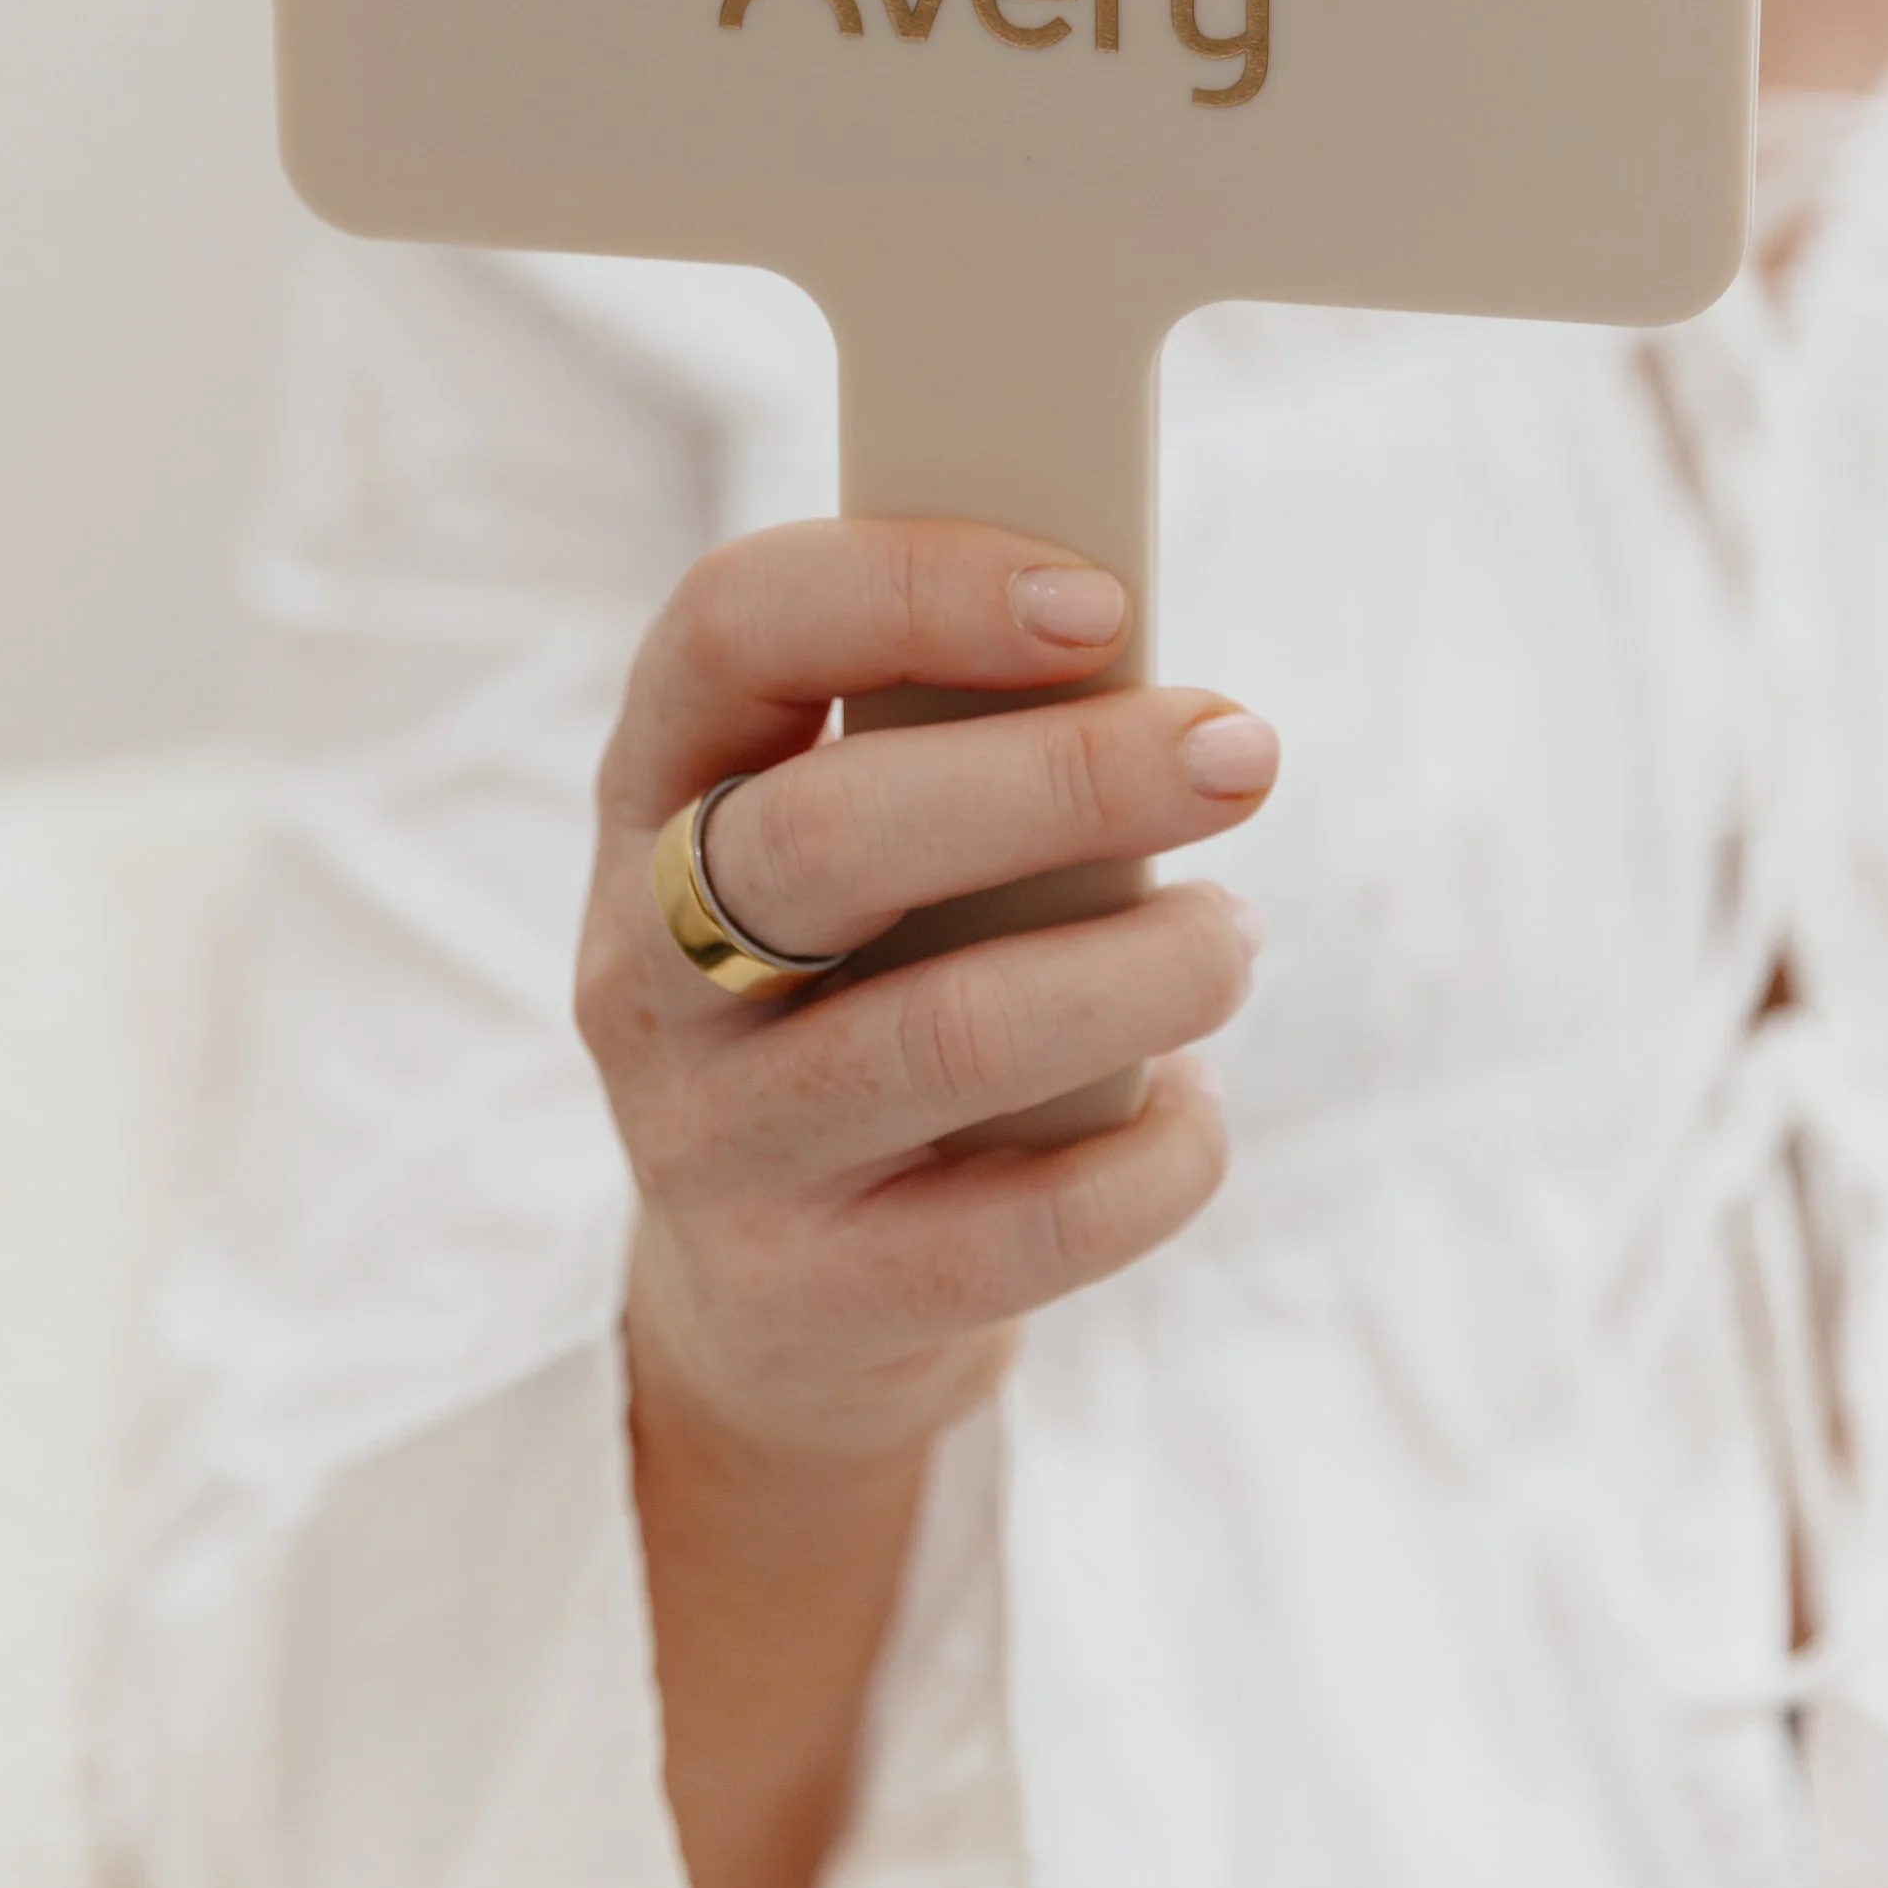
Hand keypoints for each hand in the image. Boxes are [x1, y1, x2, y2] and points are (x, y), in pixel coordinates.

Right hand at [576, 514, 1275, 1467]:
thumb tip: (1170, 696)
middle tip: (1242, 754)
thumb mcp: (867, 851)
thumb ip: (958, 751)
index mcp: (654, 789)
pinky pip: (1024, 1223)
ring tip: (1228, 939)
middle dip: (1069, 776)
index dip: (913, 587)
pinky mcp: (802, 1295)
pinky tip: (1191, 1106)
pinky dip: (1156, 1151)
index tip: (1103, 600)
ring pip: (950, 1031)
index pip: (734, 627)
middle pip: (832, 834)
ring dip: (1145, 969)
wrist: (774, 1301)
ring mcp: (707, 1142)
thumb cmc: (867, 991)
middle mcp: (646, 962)